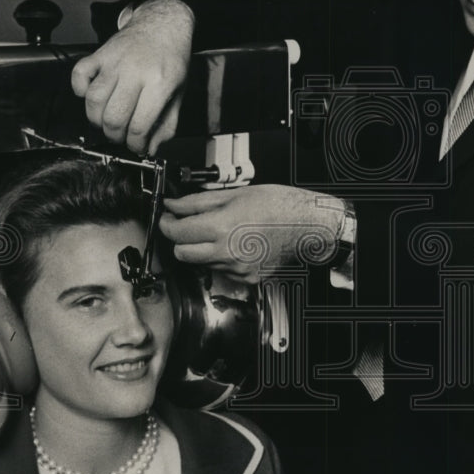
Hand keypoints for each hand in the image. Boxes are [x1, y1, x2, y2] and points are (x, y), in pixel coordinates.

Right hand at [71, 0, 194, 153]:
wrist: (163, 25)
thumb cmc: (171, 61)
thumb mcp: (178, 94)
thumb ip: (166, 124)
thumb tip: (149, 148)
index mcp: (159, 84)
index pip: (139, 126)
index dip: (136, 145)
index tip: (137, 147)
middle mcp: (135, 72)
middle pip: (113, 118)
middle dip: (115, 136)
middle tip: (122, 137)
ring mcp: (115, 62)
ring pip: (94, 100)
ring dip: (97, 120)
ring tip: (107, 122)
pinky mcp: (100, 54)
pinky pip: (79, 75)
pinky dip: (79, 90)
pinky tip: (90, 95)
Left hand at [159, 185, 345, 282]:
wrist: (307, 226)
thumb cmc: (279, 206)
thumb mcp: (235, 195)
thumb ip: (198, 202)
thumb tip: (175, 204)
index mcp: (220, 227)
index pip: (176, 232)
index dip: (166, 223)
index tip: (167, 217)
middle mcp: (226, 252)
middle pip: (182, 254)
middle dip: (179, 239)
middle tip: (186, 226)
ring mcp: (236, 269)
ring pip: (201, 263)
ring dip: (201, 249)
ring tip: (220, 232)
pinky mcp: (246, 279)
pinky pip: (222, 271)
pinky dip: (222, 259)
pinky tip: (236, 244)